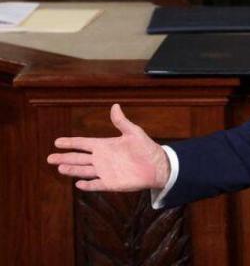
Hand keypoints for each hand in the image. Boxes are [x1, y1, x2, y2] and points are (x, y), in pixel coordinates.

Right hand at [47, 104, 169, 191]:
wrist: (158, 165)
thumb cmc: (146, 148)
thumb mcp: (134, 132)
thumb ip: (121, 122)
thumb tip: (115, 106)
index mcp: (105, 145)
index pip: (83, 144)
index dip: (71, 143)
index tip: (57, 142)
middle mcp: (102, 159)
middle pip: (79, 158)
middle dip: (64, 158)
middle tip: (50, 158)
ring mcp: (105, 171)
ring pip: (84, 171)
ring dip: (72, 170)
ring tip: (60, 168)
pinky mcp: (111, 183)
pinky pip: (96, 185)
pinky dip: (87, 185)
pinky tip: (78, 184)